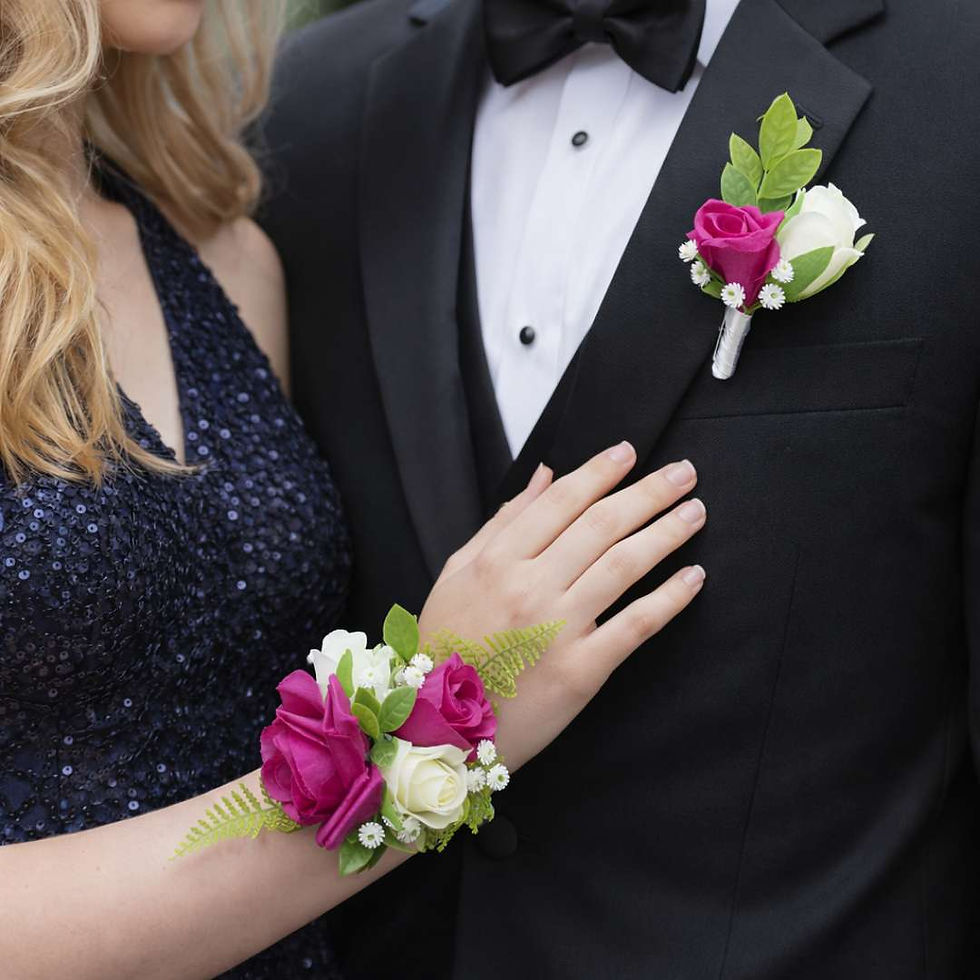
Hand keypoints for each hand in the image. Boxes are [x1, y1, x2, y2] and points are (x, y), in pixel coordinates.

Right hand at [419, 441, 705, 768]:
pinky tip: (694, 576)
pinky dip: (669, 597)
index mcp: (496, 562)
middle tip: (683, 472)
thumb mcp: (457, 575)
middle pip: (600, 525)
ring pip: (623, 565)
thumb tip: (545, 475)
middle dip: (648, 492)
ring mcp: (557, 629)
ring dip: (666, 533)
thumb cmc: (447, 646)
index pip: (560, 502)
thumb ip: (502, 523)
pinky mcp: (581, 671)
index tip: (629, 452)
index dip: (599, 472)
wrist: (439, 729)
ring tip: (695, 512)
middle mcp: (528, 587)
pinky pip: (635, 625)